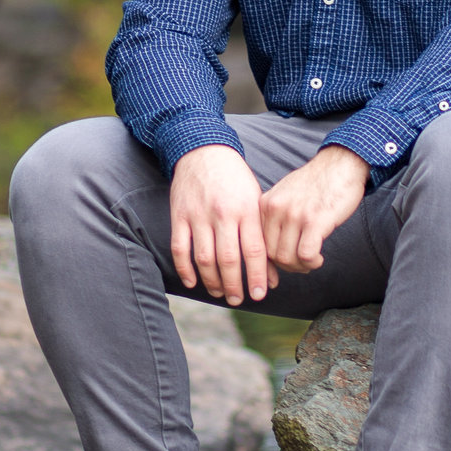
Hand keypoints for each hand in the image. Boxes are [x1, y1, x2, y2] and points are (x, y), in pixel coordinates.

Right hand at [170, 145, 271, 305]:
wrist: (204, 151)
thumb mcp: (255, 201)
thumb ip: (261, 234)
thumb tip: (271, 273)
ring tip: (220, 293)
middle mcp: (223, 214)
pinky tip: (193, 282)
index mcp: (246, 209)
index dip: (258, 276)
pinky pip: (180, 248)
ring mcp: (199, 215)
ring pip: (205, 258)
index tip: (260, 294)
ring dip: (212, 281)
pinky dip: (185, 269)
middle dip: (235, 285)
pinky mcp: (179, 215)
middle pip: (229, 259)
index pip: (255, 250)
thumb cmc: (235, 180)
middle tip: (238, 300)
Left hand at [261, 146, 368, 275]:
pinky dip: (312, 262)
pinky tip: (318, 258)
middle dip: (288, 266)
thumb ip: (275, 216)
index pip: (258, 243)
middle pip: (271, 254)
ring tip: (312, 261)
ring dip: (301, 266)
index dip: (270, 261)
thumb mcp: (285, 194)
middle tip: (302, 264)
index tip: (281, 268)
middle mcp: (276, 208)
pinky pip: (305, 254)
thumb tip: (272, 249)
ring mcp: (294, 214)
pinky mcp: (315, 220)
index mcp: (266, 203)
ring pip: (287, 258)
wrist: (341, 163)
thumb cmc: (317, 182)